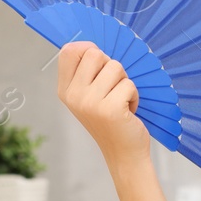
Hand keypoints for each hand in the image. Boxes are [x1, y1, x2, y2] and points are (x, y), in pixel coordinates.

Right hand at [56, 40, 149, 164]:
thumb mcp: (90, 97)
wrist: (123, 153)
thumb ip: (87, 73)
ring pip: (115, 67)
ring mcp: (90, 102)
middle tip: (113, 87)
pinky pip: (128, 84)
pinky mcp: (110, 108)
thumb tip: (93, 46)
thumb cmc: (111, 120)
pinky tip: (128, 111)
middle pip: (95, 54)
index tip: (100, 63)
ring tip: (121, 100)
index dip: (88, 48)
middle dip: (111, 66)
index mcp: (65, 90)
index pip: (68, 51)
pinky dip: (134, 95)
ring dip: (125, 82)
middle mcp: (74, 95)